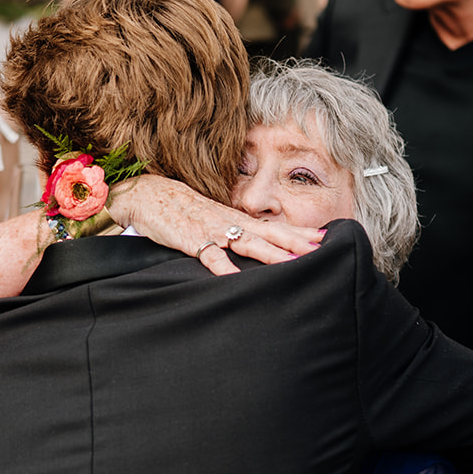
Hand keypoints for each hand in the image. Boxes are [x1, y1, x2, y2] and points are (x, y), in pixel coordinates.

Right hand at [107, 175, 323, 275]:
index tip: (324, 236)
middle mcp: (230, 223)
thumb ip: (233, 234)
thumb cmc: (182, 210)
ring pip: (247, 242)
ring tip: (292, 263)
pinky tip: (236, 279)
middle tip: (321, 249)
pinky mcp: (192, 240)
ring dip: (271, 253)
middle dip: (296, 242)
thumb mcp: (212, 220)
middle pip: (269, 233)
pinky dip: (223, 268)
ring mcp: (212, 231)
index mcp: (236, 219)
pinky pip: (211, 256)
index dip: (299, 231)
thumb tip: (254, 249)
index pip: (274, 225)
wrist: (148, 194)